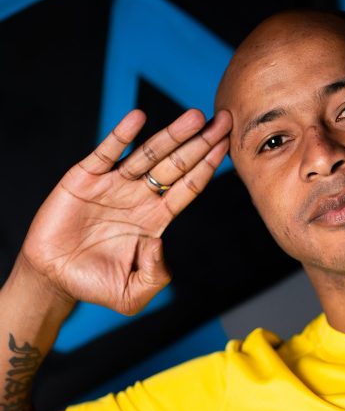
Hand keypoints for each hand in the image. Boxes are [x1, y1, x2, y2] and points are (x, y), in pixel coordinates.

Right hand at [20, 108, 230, 314]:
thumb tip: (159, 244)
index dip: (207, 167)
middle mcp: (139, 198)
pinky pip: (106, 152)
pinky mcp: (85, 179)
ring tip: (194, 117)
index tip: (226, 146)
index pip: (188, 188)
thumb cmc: (95, 285)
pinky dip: (122, 135)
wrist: (53, 279)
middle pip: (176, 166)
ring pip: (148, 155)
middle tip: (222, 121)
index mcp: (155, 220)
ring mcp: (113, 186)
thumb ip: (155, 276)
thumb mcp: (133, 294)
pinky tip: (139, 118)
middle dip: (200, 144)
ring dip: (172, 135)